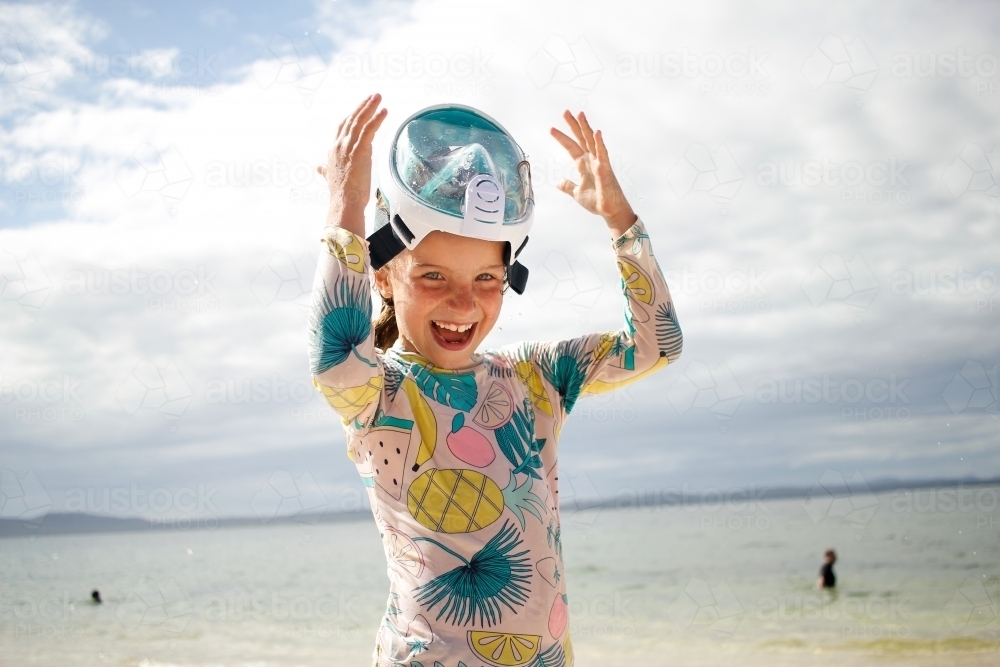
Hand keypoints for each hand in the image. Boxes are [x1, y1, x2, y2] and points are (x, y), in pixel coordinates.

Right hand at [317, 93, 387, 234]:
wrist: (344, 203)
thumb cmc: (340, 194)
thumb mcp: (329, 177)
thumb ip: (324, 169)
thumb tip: (318, 166)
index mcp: (332, 150)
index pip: (342, 126)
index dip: (351, 115)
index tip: (360, 107)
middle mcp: (339, 145)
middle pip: (351, 119)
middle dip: (362, 106)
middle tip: (373, 96)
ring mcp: (349, 147)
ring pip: (360, 121)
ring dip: (371, 107)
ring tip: (379, 97)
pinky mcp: (360, 151)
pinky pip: (369, 129)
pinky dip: (377, 118)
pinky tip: (384, 111)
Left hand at [550, 110, 636, 236]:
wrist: (609, 211)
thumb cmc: (597, 201)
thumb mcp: (577, 192)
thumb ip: (568, 185)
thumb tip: (558, 182)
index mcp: (584, 164)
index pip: (571, 147)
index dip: (562, 138)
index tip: (551, 129)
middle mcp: (591, 160)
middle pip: (581, 138)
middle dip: (573, 125)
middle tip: (565, 112)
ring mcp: (599, 163)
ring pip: (591, 141)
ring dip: (585, 128)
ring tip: (580, 114)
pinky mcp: (605, 170)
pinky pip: (602, 154)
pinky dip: (599, 143)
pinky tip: (596, 133)